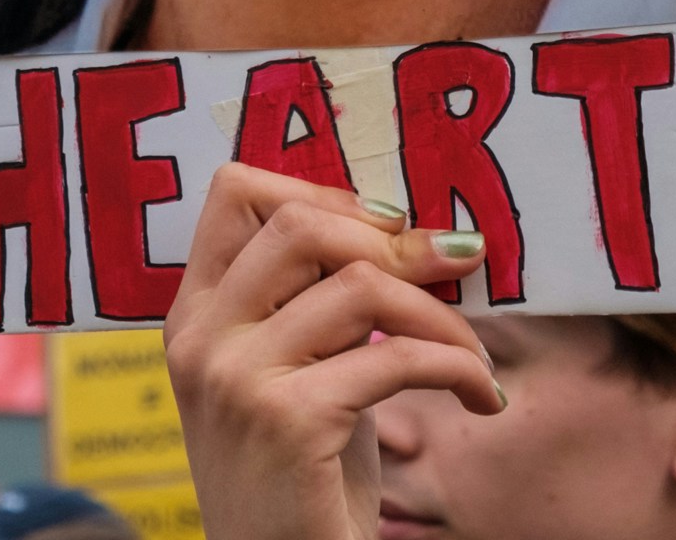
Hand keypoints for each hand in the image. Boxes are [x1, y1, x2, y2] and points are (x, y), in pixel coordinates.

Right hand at [163, 164, 503, 539]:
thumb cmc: (302, 482)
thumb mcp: (294, 375)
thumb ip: (317, 305)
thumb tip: (410, 232)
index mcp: (194, 315)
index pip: (236, 192)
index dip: (324, 193)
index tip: (389, 229)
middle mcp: (201, 337)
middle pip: (299, 222)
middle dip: (394, 240)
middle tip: (455, 268)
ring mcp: (236, 377)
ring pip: (360, 286)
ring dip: (442, 316)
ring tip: (474, 355)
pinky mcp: (288, 420)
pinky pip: (397, 358)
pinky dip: (460, 369)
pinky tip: (481, 396)